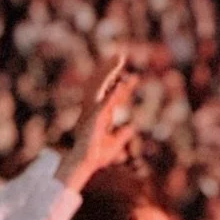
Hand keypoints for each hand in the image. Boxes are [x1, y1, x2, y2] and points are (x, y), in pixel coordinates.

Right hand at [59, 52, 137, 189]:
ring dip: (110, 73)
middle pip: (102, 84)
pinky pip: (105, 103)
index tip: (134, 77)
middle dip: (111, 69)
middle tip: (120, 55)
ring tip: (119, 60)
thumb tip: (132, 126)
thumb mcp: (116, 143)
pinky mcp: (94, 119)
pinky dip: (113, 93)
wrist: (85, 165)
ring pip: (101, 87)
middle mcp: (94, 110)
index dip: (122, 85)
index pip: (112, 94)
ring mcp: (92, 113)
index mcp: (99, 114)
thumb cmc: (96, 156)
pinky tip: (122, 84)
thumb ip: (123, 134)